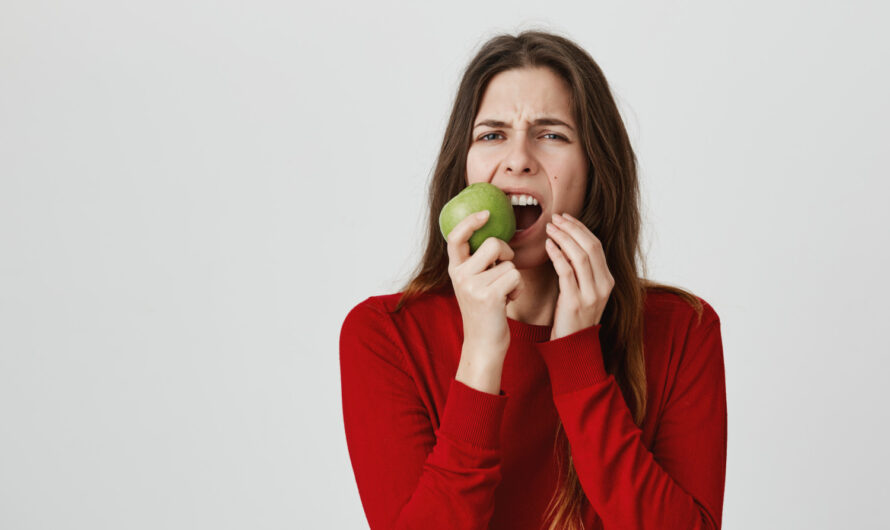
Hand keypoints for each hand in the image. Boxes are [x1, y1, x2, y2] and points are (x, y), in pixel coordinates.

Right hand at [446, 210, 523, 357]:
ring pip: (509, 263)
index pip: (456, 236)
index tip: (486, 213)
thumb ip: (478, 262)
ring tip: (503, 293)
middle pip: (494, 243)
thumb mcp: (474, 283)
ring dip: (514, 277)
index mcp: (455, 268)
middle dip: (507, 254)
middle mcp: (460, 275)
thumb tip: (495, 234)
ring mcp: (472, 285)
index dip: (471, 222)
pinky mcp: (488, 296)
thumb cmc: (485, 310)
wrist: (483, 343)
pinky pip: (515, 277)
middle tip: (502, 272)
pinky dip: (518, 288)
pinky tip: (507, 301)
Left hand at [544, 212, 614, 340]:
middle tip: (555, 218)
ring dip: (563, 238)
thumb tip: (567, 244)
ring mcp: (591, 294)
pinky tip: (548, 246)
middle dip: (572, 228)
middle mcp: (604, 285)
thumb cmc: (573, 318)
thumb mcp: (583, 291)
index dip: (581, 228)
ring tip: (549, 228)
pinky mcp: (575, 302)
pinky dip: (557, 255)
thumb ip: (580, 271)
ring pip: (580, 256)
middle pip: (591, 246)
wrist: (572, 348)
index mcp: (608, 280)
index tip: (565, 218)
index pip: (597, 245)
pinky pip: (566, 272)